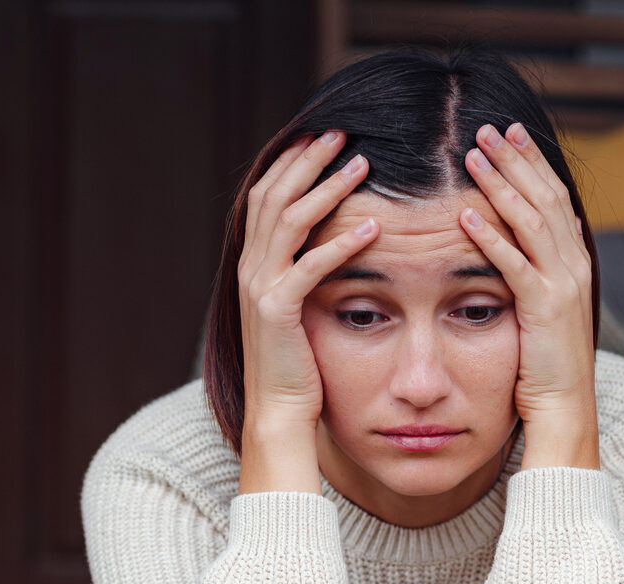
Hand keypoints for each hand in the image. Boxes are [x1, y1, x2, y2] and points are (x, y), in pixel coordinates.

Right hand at [238, 130, 377, 432]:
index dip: (291, 162)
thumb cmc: (297, 365)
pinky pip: (310, 268)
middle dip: (308, 159)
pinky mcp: (278, 313)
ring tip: (363, 164)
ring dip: (327, 188)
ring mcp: (260, 289)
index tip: (321, 135)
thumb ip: (304, 272)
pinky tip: (372, 228)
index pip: (266, 196)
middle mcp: (251, 269)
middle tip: (342, 131)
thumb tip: (330, 242)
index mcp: (254, 264)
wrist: (277, 413)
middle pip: (274, 195)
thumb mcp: (298, 308)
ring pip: (290, 221)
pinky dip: (340, 244)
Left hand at [458, 121, 598, 466]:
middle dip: (516, 160)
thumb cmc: (545, 368)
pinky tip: (464, 216)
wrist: (565, 412)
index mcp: (574, 264)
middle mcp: (574, 267)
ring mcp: (563, 287)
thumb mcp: (540, 312)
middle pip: (545, 197)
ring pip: (532, 221)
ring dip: (501, 184)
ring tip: (472, 155)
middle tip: (488, 127)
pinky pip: (515, 265)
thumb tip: (526, 243)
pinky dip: (490, 238)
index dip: (531, 164)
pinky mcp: (545, 310)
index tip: (509, 135)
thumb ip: (535, 274)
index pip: (553, 199)